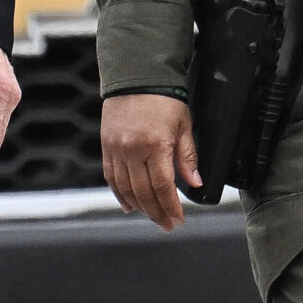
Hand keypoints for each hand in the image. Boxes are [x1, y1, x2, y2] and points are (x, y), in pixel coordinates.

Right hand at [102, 93, 198, 231]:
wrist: (135, 77)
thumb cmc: (164, 100)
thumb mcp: (184, 126)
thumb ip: (188, 157)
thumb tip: (195, 184)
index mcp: (155, 145)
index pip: (163, 187)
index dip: (171, 207)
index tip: (178, 220)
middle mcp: (132, 149)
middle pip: (143, 192)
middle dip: (156, 212)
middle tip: (166, 225)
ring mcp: (116, 148)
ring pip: (125, 187)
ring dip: (139, 206)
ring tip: (151, 216)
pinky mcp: (106, 145)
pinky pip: (110, 175)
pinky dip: (118, 192)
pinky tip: (128, 204)